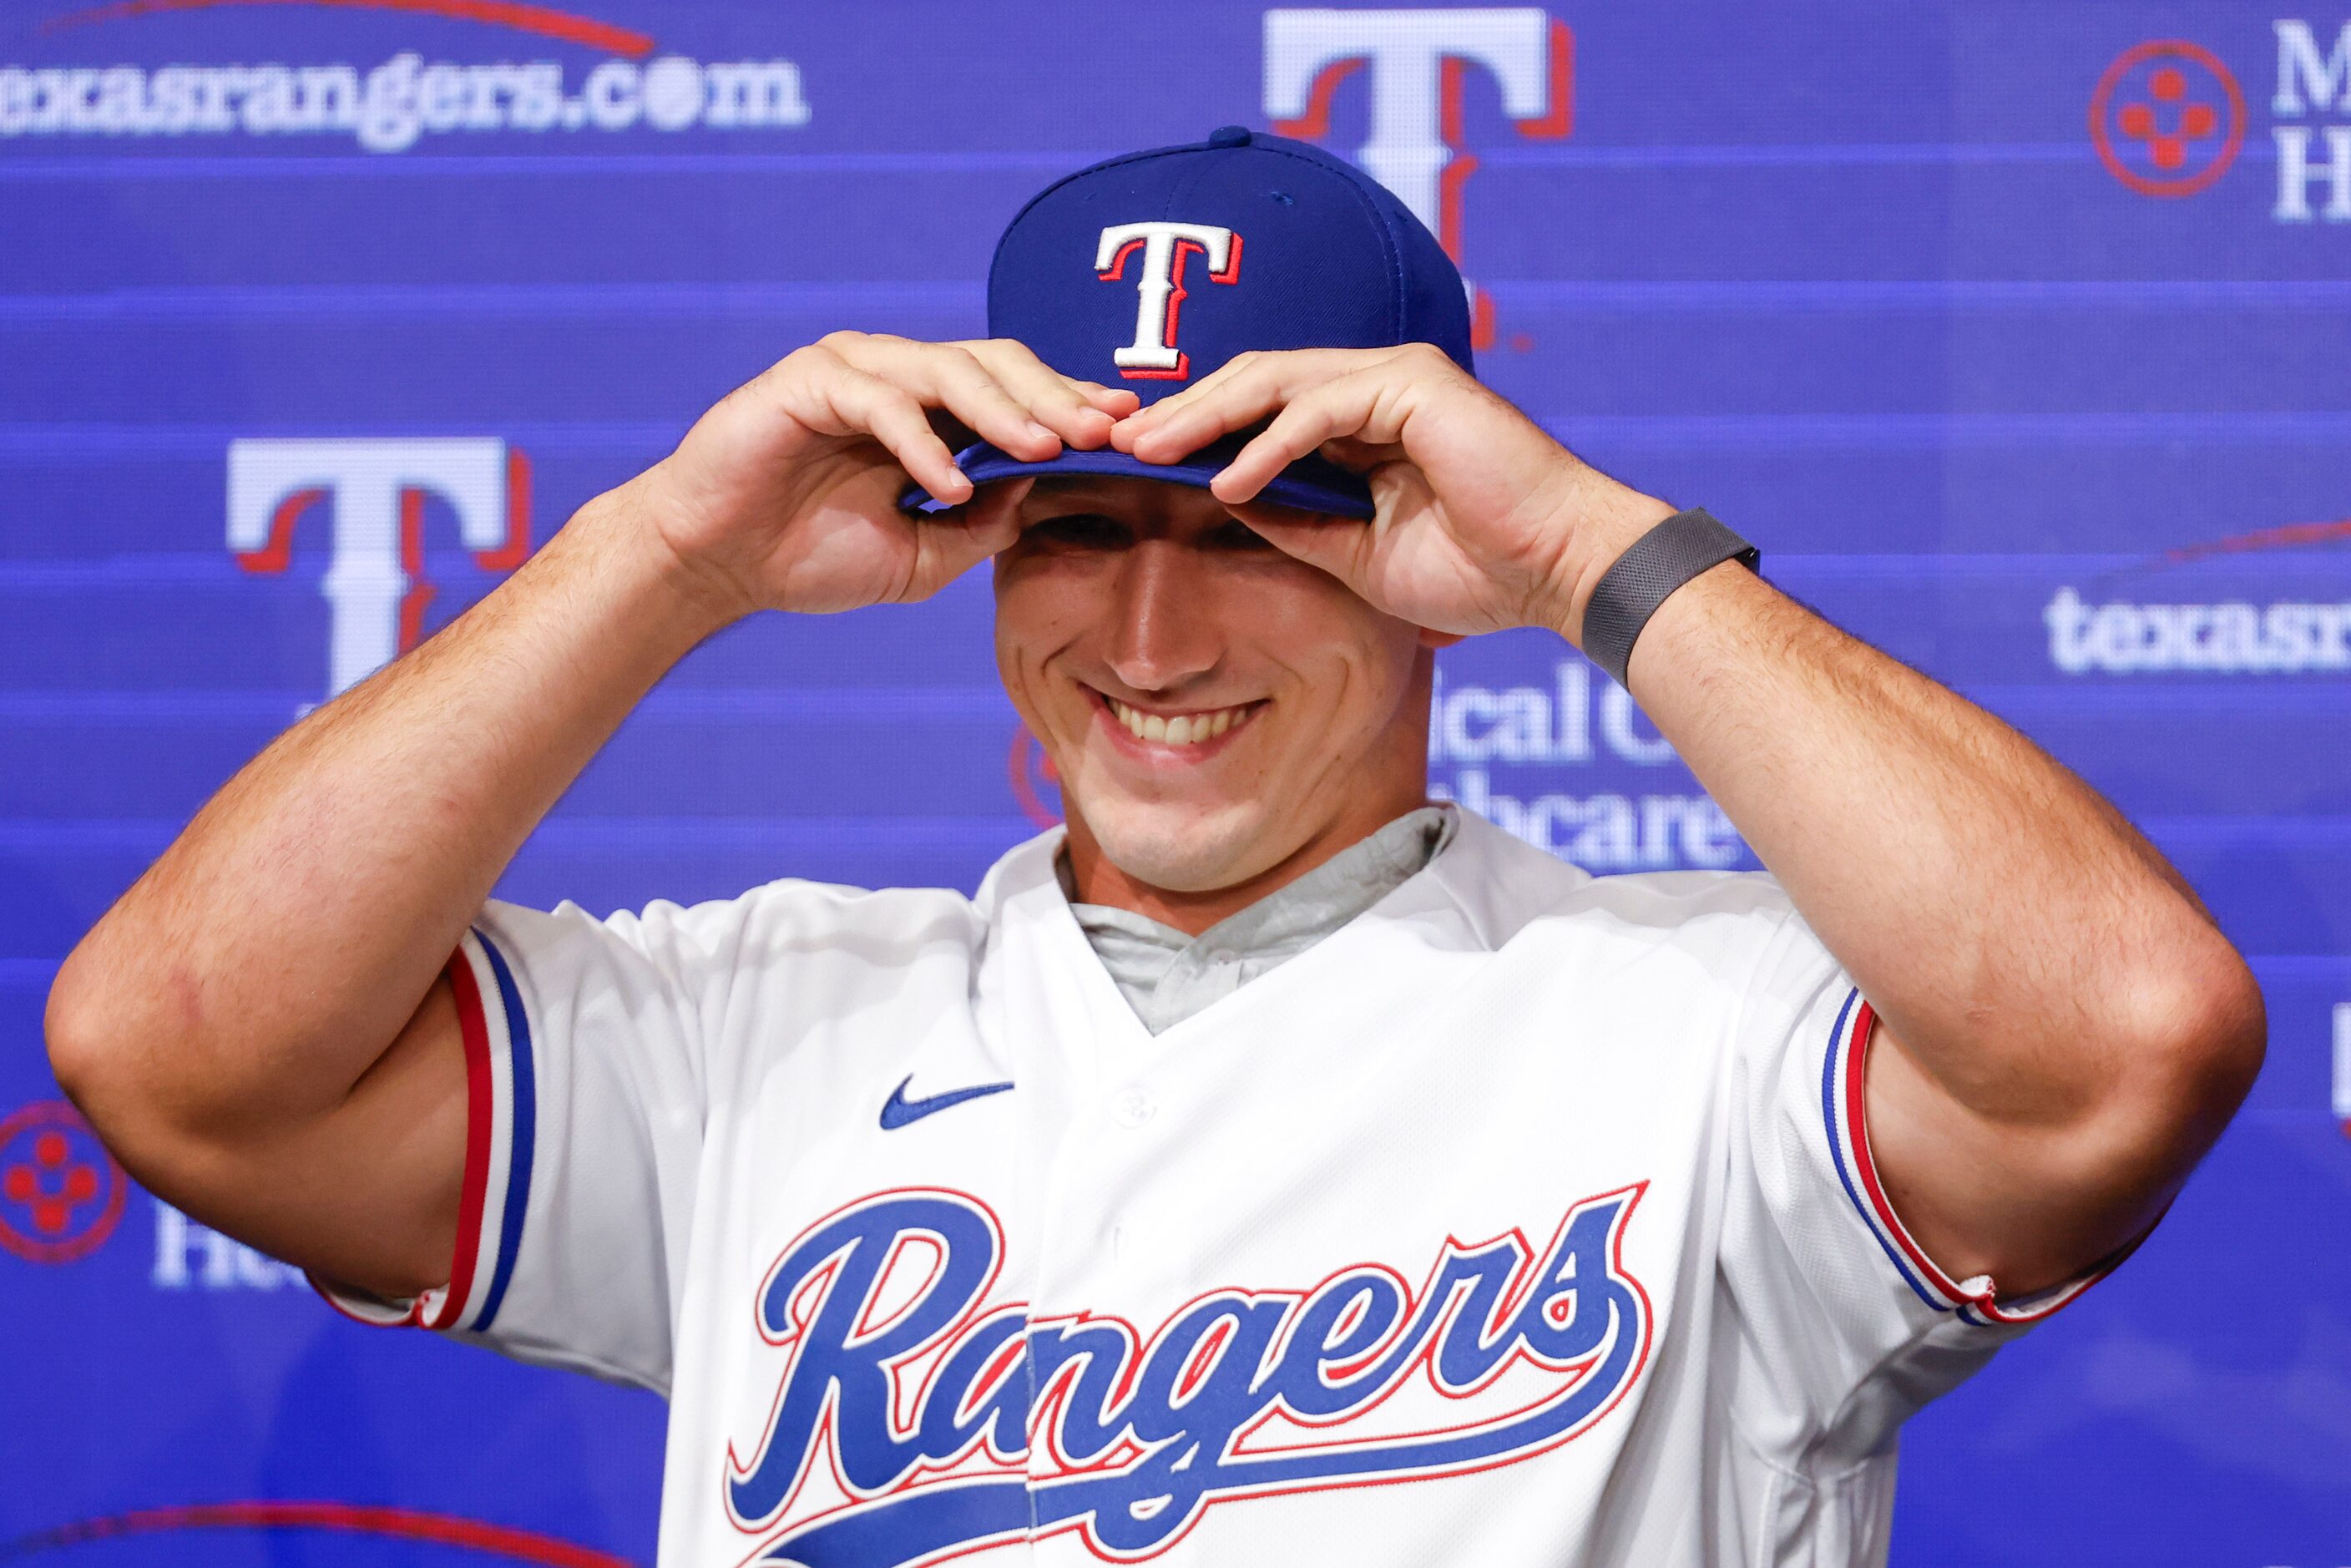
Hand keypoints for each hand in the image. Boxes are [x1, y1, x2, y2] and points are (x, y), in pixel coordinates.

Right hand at [623, 333, 1138, 618]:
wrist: (715, 564)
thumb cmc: (810, 556)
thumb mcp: (924, 556)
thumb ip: (984, 524)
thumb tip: (1045, 490)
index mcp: (931, 410)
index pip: (1018, 390)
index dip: (1073, 407)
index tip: (1130, 434)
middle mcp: (898, 375)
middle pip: (997, 365)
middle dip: (1057, 399)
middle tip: (1106, 431)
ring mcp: (854, 369)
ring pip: (948, 369)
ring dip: (1003, 410)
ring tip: (1045, 449)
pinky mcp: (809, 381)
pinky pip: (882, 402)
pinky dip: (923, 443)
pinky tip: (951, 484)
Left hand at [1108, 344, 1670, 639]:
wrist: (1556, 574)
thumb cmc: (1476, 569)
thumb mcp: (1359, 553)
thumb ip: (1298, 522)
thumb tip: (1229, 509)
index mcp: (1364, 417)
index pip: (1261, 407)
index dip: (1197, 432)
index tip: (1138, 463)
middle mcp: (1377, 383)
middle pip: (1255, 380)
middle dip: (1183, 412)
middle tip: (1119, 443)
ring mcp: (1397, 377)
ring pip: (1276, 380)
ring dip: (1208, 416)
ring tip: (1152, 451)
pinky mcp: (1416, 387)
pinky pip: (1320, 407)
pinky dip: (1268, 443)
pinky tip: (1228, 481)